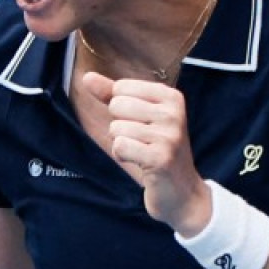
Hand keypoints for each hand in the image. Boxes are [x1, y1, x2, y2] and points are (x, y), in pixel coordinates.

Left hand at [82, 71, 210, 233]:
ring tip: (142, 153)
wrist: (182, 191)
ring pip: (117, 128)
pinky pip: (120, 146)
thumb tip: (87, 77)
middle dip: (120, 127)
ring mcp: (169, 135)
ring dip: (122, 144)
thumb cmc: (156, 150)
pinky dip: (122, 156)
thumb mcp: (138, 117)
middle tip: (141, 141)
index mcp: (171, 97)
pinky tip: (140, 163)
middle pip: (117, 105)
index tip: (141, 125)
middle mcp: (174, 112)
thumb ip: (112, 95)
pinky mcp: (160, 157)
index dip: (121, 110)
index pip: (121, 88)